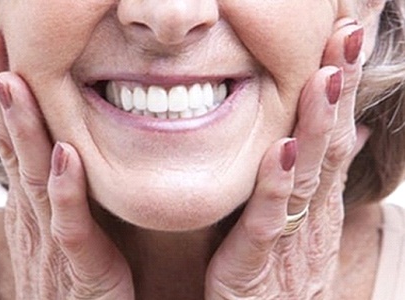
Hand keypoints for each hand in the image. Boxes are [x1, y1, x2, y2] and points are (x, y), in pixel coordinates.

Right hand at [0, 23, 133, 298]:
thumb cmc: (72, 275)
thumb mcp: (57, 223)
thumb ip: (57, 186)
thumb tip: (58, 146)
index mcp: (31, 198)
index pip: (11, 133)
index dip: (2, 87)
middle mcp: (34, 210)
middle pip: (12, 139)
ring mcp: (52, 235)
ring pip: (34, 172)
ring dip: (23, 125)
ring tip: (12, 78)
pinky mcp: (80, 262)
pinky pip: (71, 223)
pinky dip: (66, 188)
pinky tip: (65, 154)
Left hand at [205, 19, 368, 298]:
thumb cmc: (278, 276)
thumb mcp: (304, 224)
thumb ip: (319, 179)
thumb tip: (352, 132)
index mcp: (317, 204)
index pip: (335, 136)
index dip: (343, 89)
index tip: (348, 40)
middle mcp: (311, 216)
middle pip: (329, 145)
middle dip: (340, 90)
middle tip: (349, 35)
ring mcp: (288, 240)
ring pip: (306, 176)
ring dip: (317, 125)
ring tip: (326, 78)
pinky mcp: (256, 265)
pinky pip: (268, 221)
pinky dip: (276, 185)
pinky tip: (282, 149)